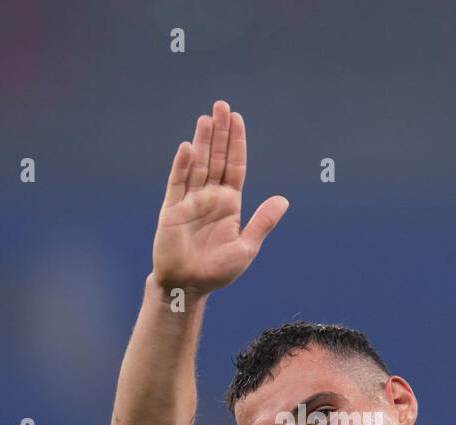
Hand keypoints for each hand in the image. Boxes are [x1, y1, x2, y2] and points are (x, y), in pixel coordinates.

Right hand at [151, 100, 288, 294]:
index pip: (234, 166)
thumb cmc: (217, 270)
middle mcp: (210, 197)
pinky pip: (178, 184)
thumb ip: (262, 222)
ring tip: (207, 118)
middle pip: (216, 158)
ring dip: (202, 142)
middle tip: (222, 105)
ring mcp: (190, 201)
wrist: (189, 287)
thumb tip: (284, 200)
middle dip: (220, 133)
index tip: (238, 120)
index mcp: (229, 203)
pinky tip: (188, 148)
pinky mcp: (172, 210)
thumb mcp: (246, 247)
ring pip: (198, 165)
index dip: (236, 143)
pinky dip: (182, 166)